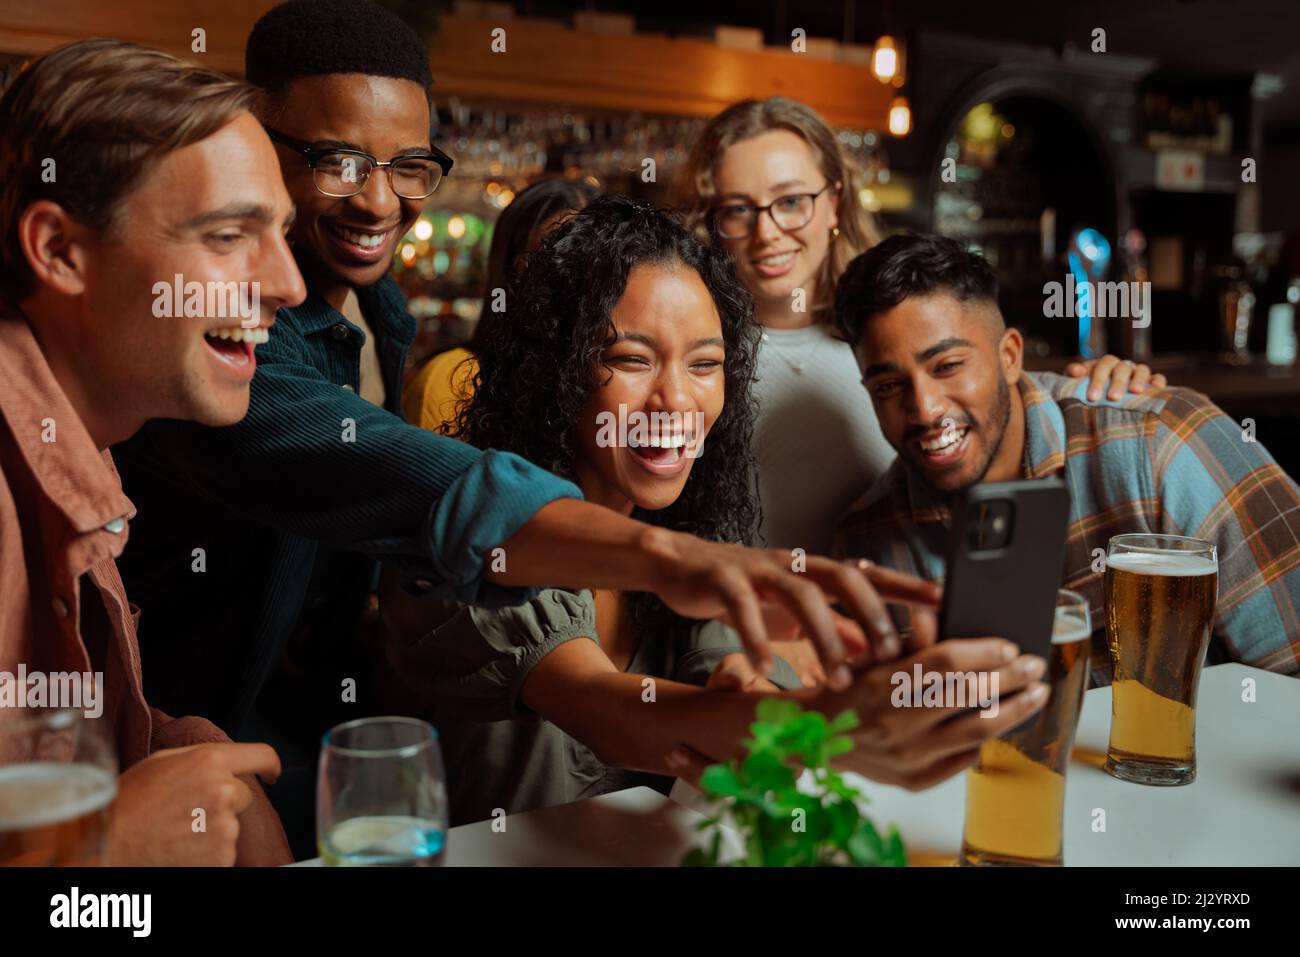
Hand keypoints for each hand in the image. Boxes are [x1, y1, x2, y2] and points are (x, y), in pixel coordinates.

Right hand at [107, 742, 280, 865]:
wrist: (110, 844)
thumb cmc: (129, 802)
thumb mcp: (163, 761)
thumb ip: (200, 756)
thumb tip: (224, 760)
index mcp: (210, 761)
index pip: (262, 755)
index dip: (271, 764)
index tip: (272, 772)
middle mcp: (223, 790)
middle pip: (243, 794)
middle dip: (224, 801)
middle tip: (188, 810)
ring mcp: (225, 825)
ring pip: (231, 824)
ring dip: (212, 827)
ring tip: (177, 829)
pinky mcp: (222, 854)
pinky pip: (223, 849)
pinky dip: (207, 850)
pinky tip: (180, 845)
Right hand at [642, 530, 940, 691]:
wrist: (682, 566)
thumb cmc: (746, 590)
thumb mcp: (795, 610)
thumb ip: (835, 624)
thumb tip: (877, 649)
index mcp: (816, 572)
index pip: (872, 576)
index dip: (909, 587)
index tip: (946, 603)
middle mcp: (795, 565)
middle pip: (844, 579)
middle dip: (871, 616)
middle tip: (891, 656)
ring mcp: (759, 569)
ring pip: (800, 594)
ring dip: (822, 637)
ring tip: (835, 678)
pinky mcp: (723, 579)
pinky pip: (743, 607)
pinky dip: (756, 638)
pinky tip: (764, 668)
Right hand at [815, 608, 1048, 789]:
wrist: (820, 738)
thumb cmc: (851, 690)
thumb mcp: (871, 656)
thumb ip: (908, 641)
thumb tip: (935, 617)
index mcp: (882, 684)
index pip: (945, 662)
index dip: (983, 651)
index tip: (1009, 647)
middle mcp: (895, 722)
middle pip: (968, 696)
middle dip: (1010, 678)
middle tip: (1035, 667)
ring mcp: (907, 756)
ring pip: (976, 731)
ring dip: (1014, 711)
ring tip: (1036, 695)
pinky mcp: (915, 780)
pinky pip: (964, 760)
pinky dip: (986, 738)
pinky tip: (1001, 722)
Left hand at [1063, 354, 1166, 400]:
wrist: (1101, 399)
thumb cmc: (1087, 390)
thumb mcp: (1076, 382)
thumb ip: (1074, 374)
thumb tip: (1075, 371)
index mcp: (1105, 365)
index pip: (1102, 367)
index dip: (1098, 380)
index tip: (1092, 397)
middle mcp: (1122, 366)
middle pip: (1122, 369)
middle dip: (1117, 383)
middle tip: (1113, 398)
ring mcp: (1137, 373)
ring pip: (1141, 370)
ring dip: (1139, 380)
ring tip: (1135, 392)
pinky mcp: (1151, 381)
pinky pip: (1158, 378)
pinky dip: (1158, 381)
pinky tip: (1157, 389)